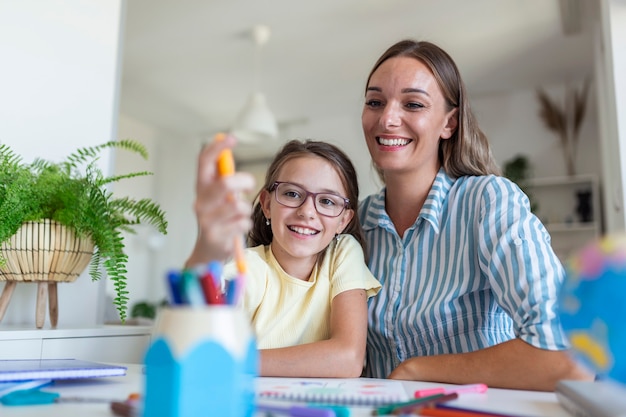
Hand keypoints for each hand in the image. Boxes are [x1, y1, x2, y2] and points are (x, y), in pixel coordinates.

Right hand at [185, 135, 254, 266]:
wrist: (208, 252)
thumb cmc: (219, 219)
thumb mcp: (219, 197)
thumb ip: (223, 177)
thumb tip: (227, 149)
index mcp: (201, 188)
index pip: (204, 162)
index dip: (217, 147)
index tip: (232, 138)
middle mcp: (200, 202)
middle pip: (225, 183)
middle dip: (244, 182)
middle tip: (250, 185)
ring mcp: (206, 220)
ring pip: (237, 206)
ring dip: (246, 210)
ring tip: (240, 216)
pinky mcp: (216, 236)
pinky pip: (242, 223)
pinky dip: (245, 225)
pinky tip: (237, 230)